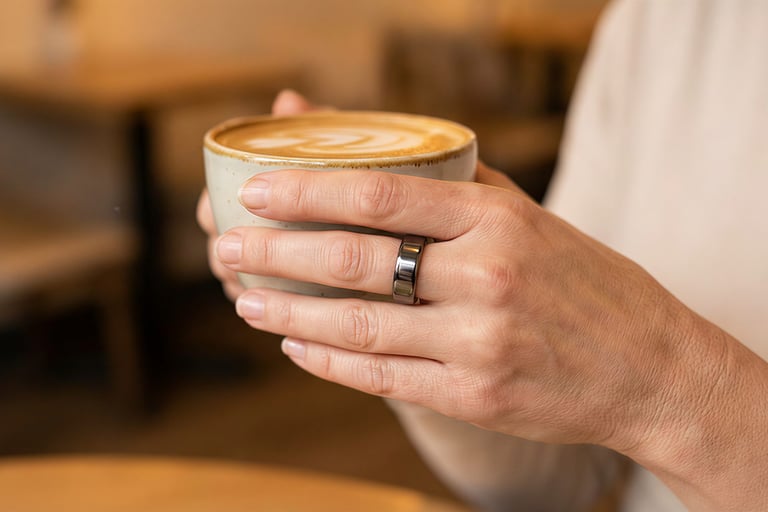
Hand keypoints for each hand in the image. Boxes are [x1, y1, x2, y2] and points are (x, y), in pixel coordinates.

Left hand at [209, 111, 717, 456]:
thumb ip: (457, 186)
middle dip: (275, 253)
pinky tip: (295, 346)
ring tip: (244, 300)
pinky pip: (383, 377)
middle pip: (354, 261)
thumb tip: (382, 158)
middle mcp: (486, 277)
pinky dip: (329, 362)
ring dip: (290, 313)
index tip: (255, 190)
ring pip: (359, 326)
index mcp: (497, 221)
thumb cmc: (582, 282)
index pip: (380, 197)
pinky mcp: (475, 395)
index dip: (307, 191)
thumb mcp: (530, 218)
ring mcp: (479, 342)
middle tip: (225, 246)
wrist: (648, 366)